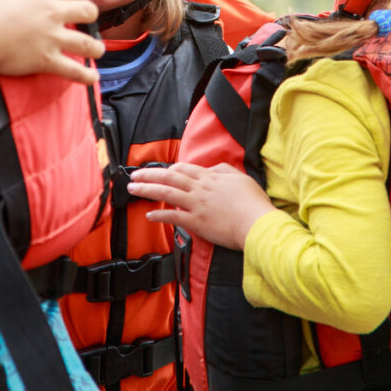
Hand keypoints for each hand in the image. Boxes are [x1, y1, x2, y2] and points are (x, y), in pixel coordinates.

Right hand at [0, 0, 101, 83]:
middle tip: (87, 20)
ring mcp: (53, 36)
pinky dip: (84, 76)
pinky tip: (92, 78)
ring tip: (98, 50)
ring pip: (86, 42)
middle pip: (87, 11)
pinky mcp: (47, 59)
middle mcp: (54, 11)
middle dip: (90, 15)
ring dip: (95, 47)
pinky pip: (73, 70)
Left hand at [128, 162, 275, 250]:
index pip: (183, 169)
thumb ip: (223, 170)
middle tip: (134, 175)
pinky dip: (160, 215)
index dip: (168, 169)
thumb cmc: (252, 202)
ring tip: (133, 188)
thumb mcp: (240, 177)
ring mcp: (197, 205)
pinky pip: (174, 216)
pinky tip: (149, 215)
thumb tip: (210, 169)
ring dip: (147, 189)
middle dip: (149, 175)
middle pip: (169, 177)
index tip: (158, 171)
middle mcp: (200, 188)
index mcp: (210, 177)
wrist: (257, 222)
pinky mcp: (197, 222)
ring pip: (167, 193)